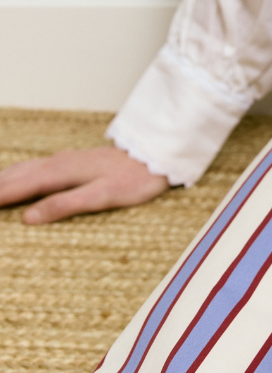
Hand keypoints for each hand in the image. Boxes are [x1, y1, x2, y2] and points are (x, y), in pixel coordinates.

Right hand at [0, 146, 169, 223]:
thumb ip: (66, 204)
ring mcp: (64, 160)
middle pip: (15, 176)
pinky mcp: (70, 162)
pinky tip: (14, 177)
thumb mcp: (102, 196)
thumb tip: (27, 218)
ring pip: (23, 169)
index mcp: (61, 172)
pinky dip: (16, 175)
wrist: (156, 154)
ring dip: (2, 179)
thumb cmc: (133, 179)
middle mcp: (58, 163)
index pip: (18, 187)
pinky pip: (34, 168)